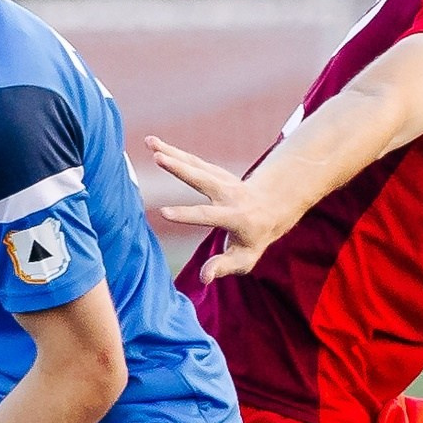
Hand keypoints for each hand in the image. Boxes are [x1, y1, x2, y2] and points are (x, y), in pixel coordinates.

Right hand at [147, 137, 302, 282]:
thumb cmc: (255, 238)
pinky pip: (192, 161)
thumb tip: (204, 278)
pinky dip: (173, 151)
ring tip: (149, 143)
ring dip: (172, 153)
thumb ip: (224, 267)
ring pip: (195, 164)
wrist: (273, 206)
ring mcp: (222, 179)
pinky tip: (153, 143)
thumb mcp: (245, 259)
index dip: (185, 215)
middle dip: (180, 169)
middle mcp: (229, 193)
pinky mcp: (215, 172)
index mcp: (235, 216)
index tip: (162, 212)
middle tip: (159, 158)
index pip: (207, 215)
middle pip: (202, 179)